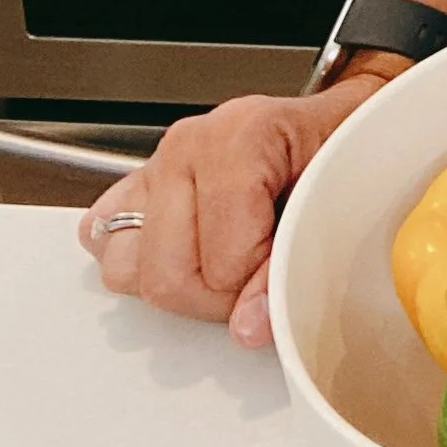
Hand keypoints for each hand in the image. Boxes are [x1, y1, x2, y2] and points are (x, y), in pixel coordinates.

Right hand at [77, 74, 389, 347]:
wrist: (341, 121)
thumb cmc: (343, 152)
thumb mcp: (337, 200)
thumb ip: (291, 264)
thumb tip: (249, 326)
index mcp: (239, 136)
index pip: (221, 262)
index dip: (255, 286)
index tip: (281, 272)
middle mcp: (188, 145)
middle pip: (166, 277)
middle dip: (216, 297)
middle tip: (255, 276)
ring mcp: (157, 164)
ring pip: (126, 269)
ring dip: (177, 283)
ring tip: (223, 262)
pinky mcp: (137, 184)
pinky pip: (103, 240)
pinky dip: (140, 263)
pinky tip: (189, 251)